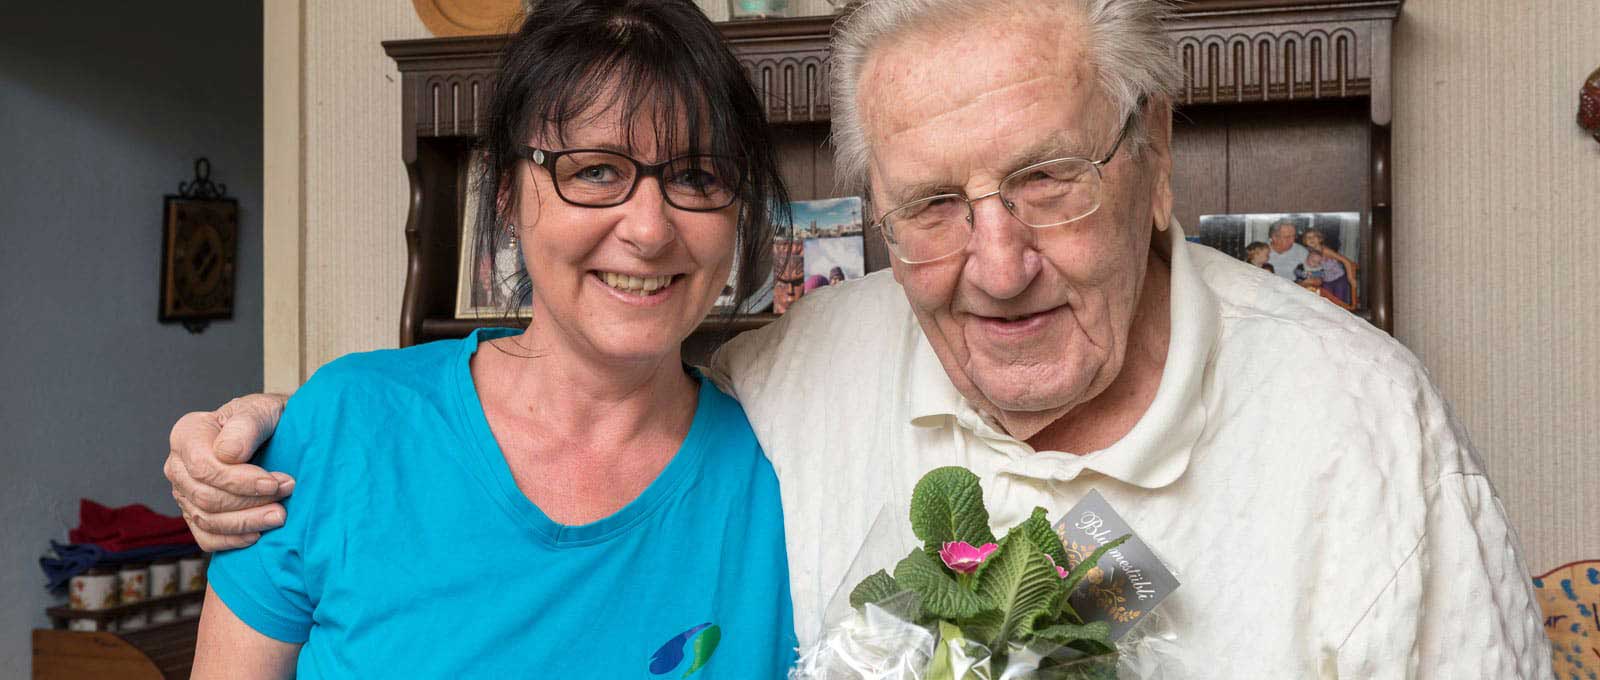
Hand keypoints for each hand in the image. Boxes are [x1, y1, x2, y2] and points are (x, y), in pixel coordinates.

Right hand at [165, 394, 293, 550]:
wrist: (275, 432)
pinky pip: (206, 538)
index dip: (240, 480)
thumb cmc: (266, 418)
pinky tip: (258, 534)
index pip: (203, 467)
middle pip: (206, 497)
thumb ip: (245, 426)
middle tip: (286, 494)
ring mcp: (184, 493)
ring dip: (246, 522)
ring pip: (207, 520)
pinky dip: (232, 540)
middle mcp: (178, 466)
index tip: (275, 482)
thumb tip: (227, 455)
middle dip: (249, 501)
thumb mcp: (261, 410)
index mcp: (187, 434)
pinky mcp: (196, 515)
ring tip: (280, 515)